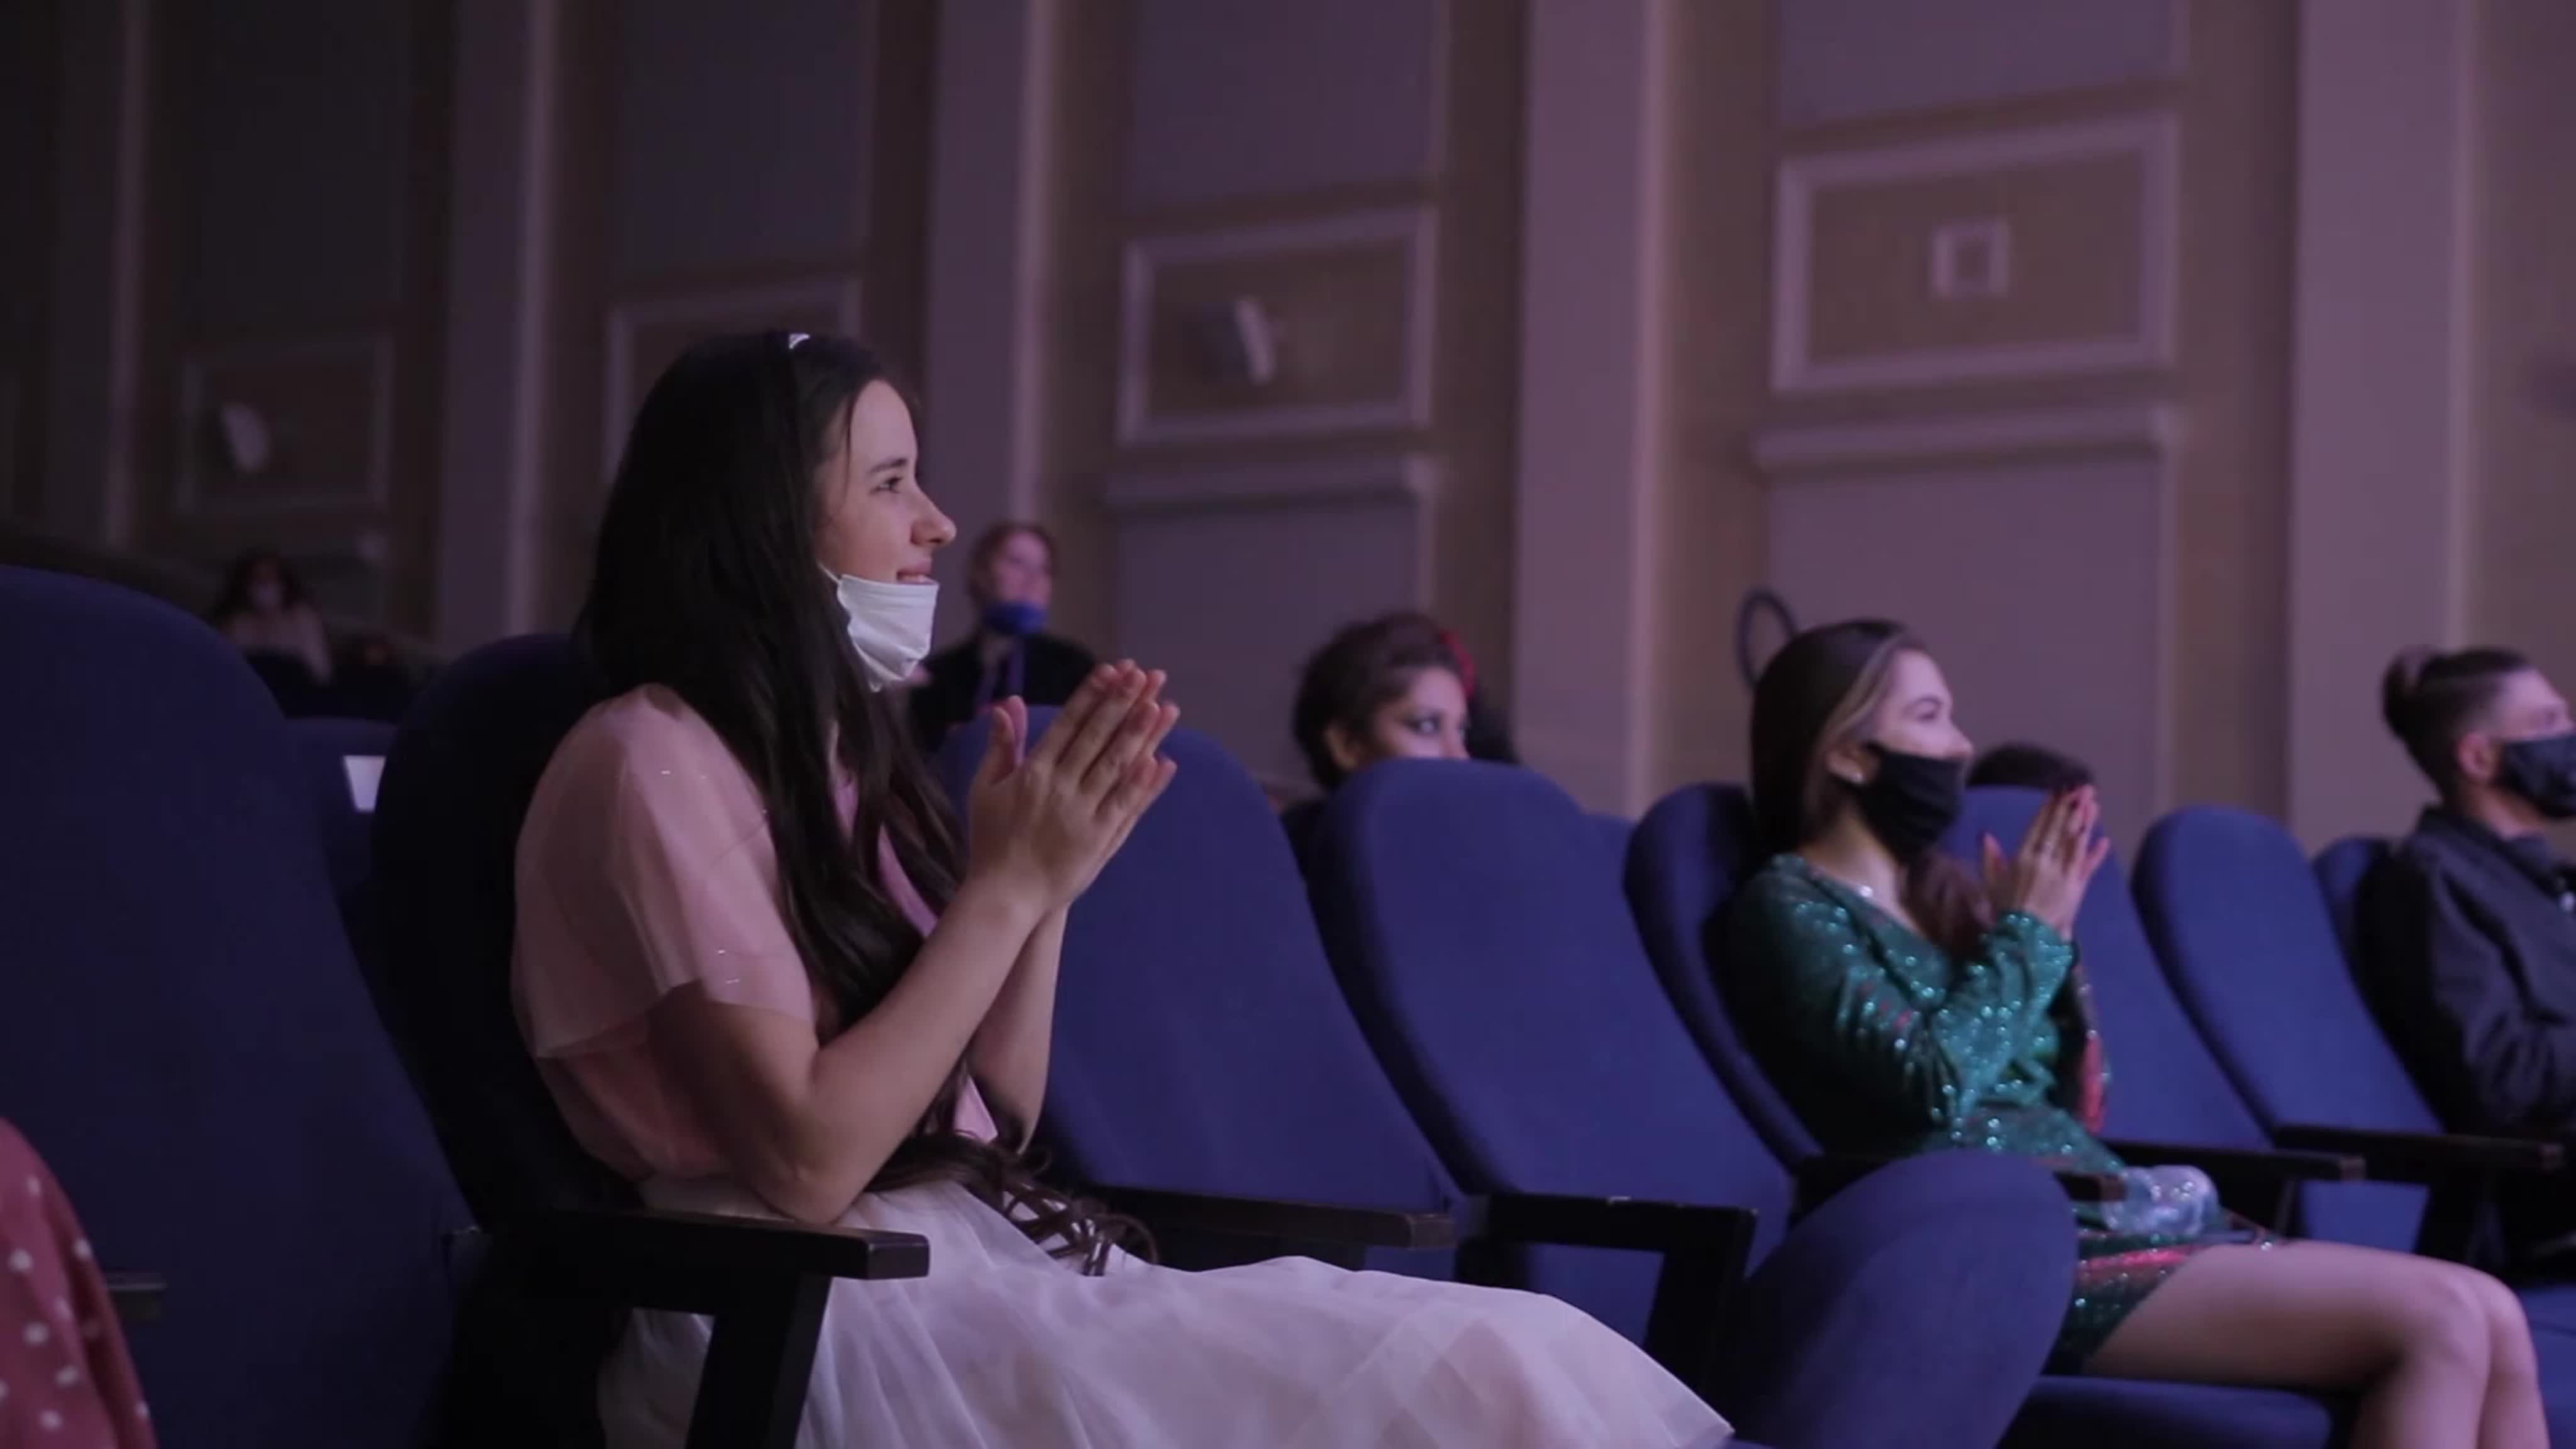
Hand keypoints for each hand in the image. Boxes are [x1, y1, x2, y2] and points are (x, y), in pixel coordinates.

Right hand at [964, 663, 1178, 909]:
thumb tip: (1008, 705)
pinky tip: (1162, 761)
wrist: (1005, 893)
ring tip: (1160, 705)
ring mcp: (1082, 814)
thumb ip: (1001, 746)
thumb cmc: (991, 840)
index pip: (1068, 724)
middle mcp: (1060, 788)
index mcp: (1032, 772)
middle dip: (1121, 703)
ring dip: (1139, 735)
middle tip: (1143, 675)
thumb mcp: (986, 788)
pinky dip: (1143, 783)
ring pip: (1116, 766)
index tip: (1111, 670)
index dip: (1091, 695)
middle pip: (1096, 738)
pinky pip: (1125, 805)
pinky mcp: (1099, 839)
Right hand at [1979, 785, 2110, 937]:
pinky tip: (2103, 839)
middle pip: (2059, 829)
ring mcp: (2063, 874)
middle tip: (2081, 788)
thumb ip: (1990, 858)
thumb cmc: (2006, 909)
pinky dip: (2095, 853)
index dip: (2049, 808)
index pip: (2038, 827)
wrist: (2025, 938)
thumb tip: (1986, 835)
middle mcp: (2045, 862)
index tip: (2058, 791)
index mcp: (2023, 858)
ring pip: (2075, 843)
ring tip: (2092, 803)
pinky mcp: (2076, 887)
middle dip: (2071, 807)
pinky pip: (2086, 866)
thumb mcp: (1991, 883)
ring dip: (2085, 822)